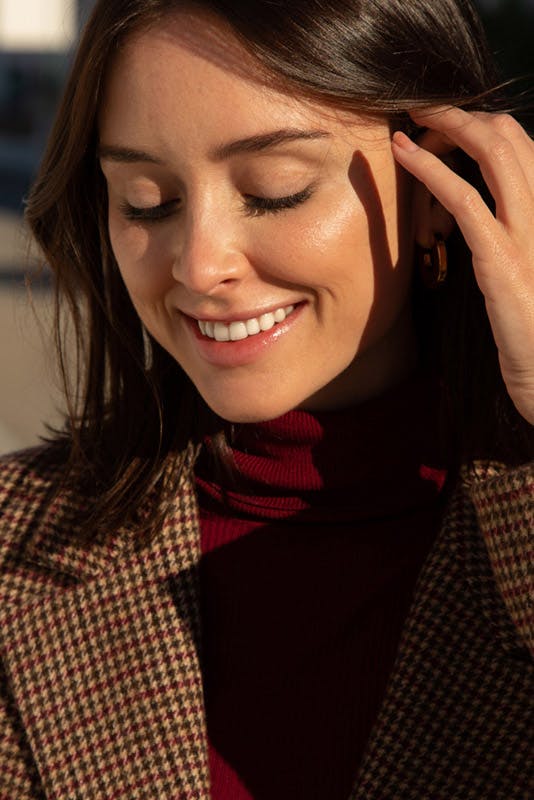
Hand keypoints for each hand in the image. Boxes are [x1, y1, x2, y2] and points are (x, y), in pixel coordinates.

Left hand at [392, 105, 533, 424]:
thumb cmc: (529, 327)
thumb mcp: (518, 269)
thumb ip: (501, 232)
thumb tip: (467, 207)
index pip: (519, 146)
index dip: (479, 126)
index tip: (442, 126)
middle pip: (508, 136)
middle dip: (461, 115)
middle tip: (421, 111)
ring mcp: (530, 232)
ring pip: (493, 153)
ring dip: (447, 126)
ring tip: (410, 121)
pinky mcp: (504, 259)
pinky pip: (465, 200)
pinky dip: (431, 170)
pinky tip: (403, 154)